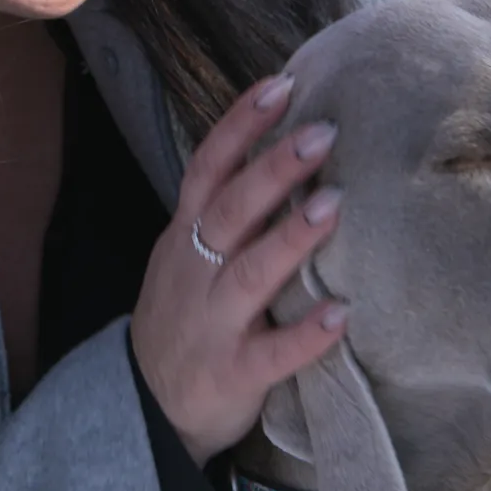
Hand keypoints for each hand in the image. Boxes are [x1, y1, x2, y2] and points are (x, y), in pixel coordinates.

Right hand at [130, 73, 349, 463]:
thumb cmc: (187, 315)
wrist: (148, 405)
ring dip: (291, 239)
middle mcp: (194, 272)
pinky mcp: (232, 374)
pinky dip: (305, 335)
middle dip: (273, 169)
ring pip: (248, 274)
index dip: (240, 126)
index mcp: (186, 236)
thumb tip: (290, 149)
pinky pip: (271, 354)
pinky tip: (342, 315)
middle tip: (323, 132)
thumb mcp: (189, 256)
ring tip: (335, 204)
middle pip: (230, 211)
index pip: (209, 168)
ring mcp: (211, 324)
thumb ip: (230, 213)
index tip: (282, 85)